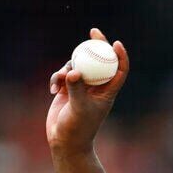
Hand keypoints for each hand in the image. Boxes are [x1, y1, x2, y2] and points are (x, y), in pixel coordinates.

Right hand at [46, 28, 128, 156]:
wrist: (64, 141)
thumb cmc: (77, 129)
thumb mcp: (78, 108)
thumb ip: (76, 89)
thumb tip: (74, 71)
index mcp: (107, 92)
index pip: (118, 70)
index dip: (120, 55)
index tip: (115, 42)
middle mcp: (96, 88)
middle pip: (99, 61)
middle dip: (97, 45)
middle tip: (94, 31)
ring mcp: (81, 88)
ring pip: (78, 66)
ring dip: (68, 68)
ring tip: (61, 81)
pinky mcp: (67, 90)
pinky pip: (63, 74)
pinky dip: (56, 78)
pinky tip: (52, 90)